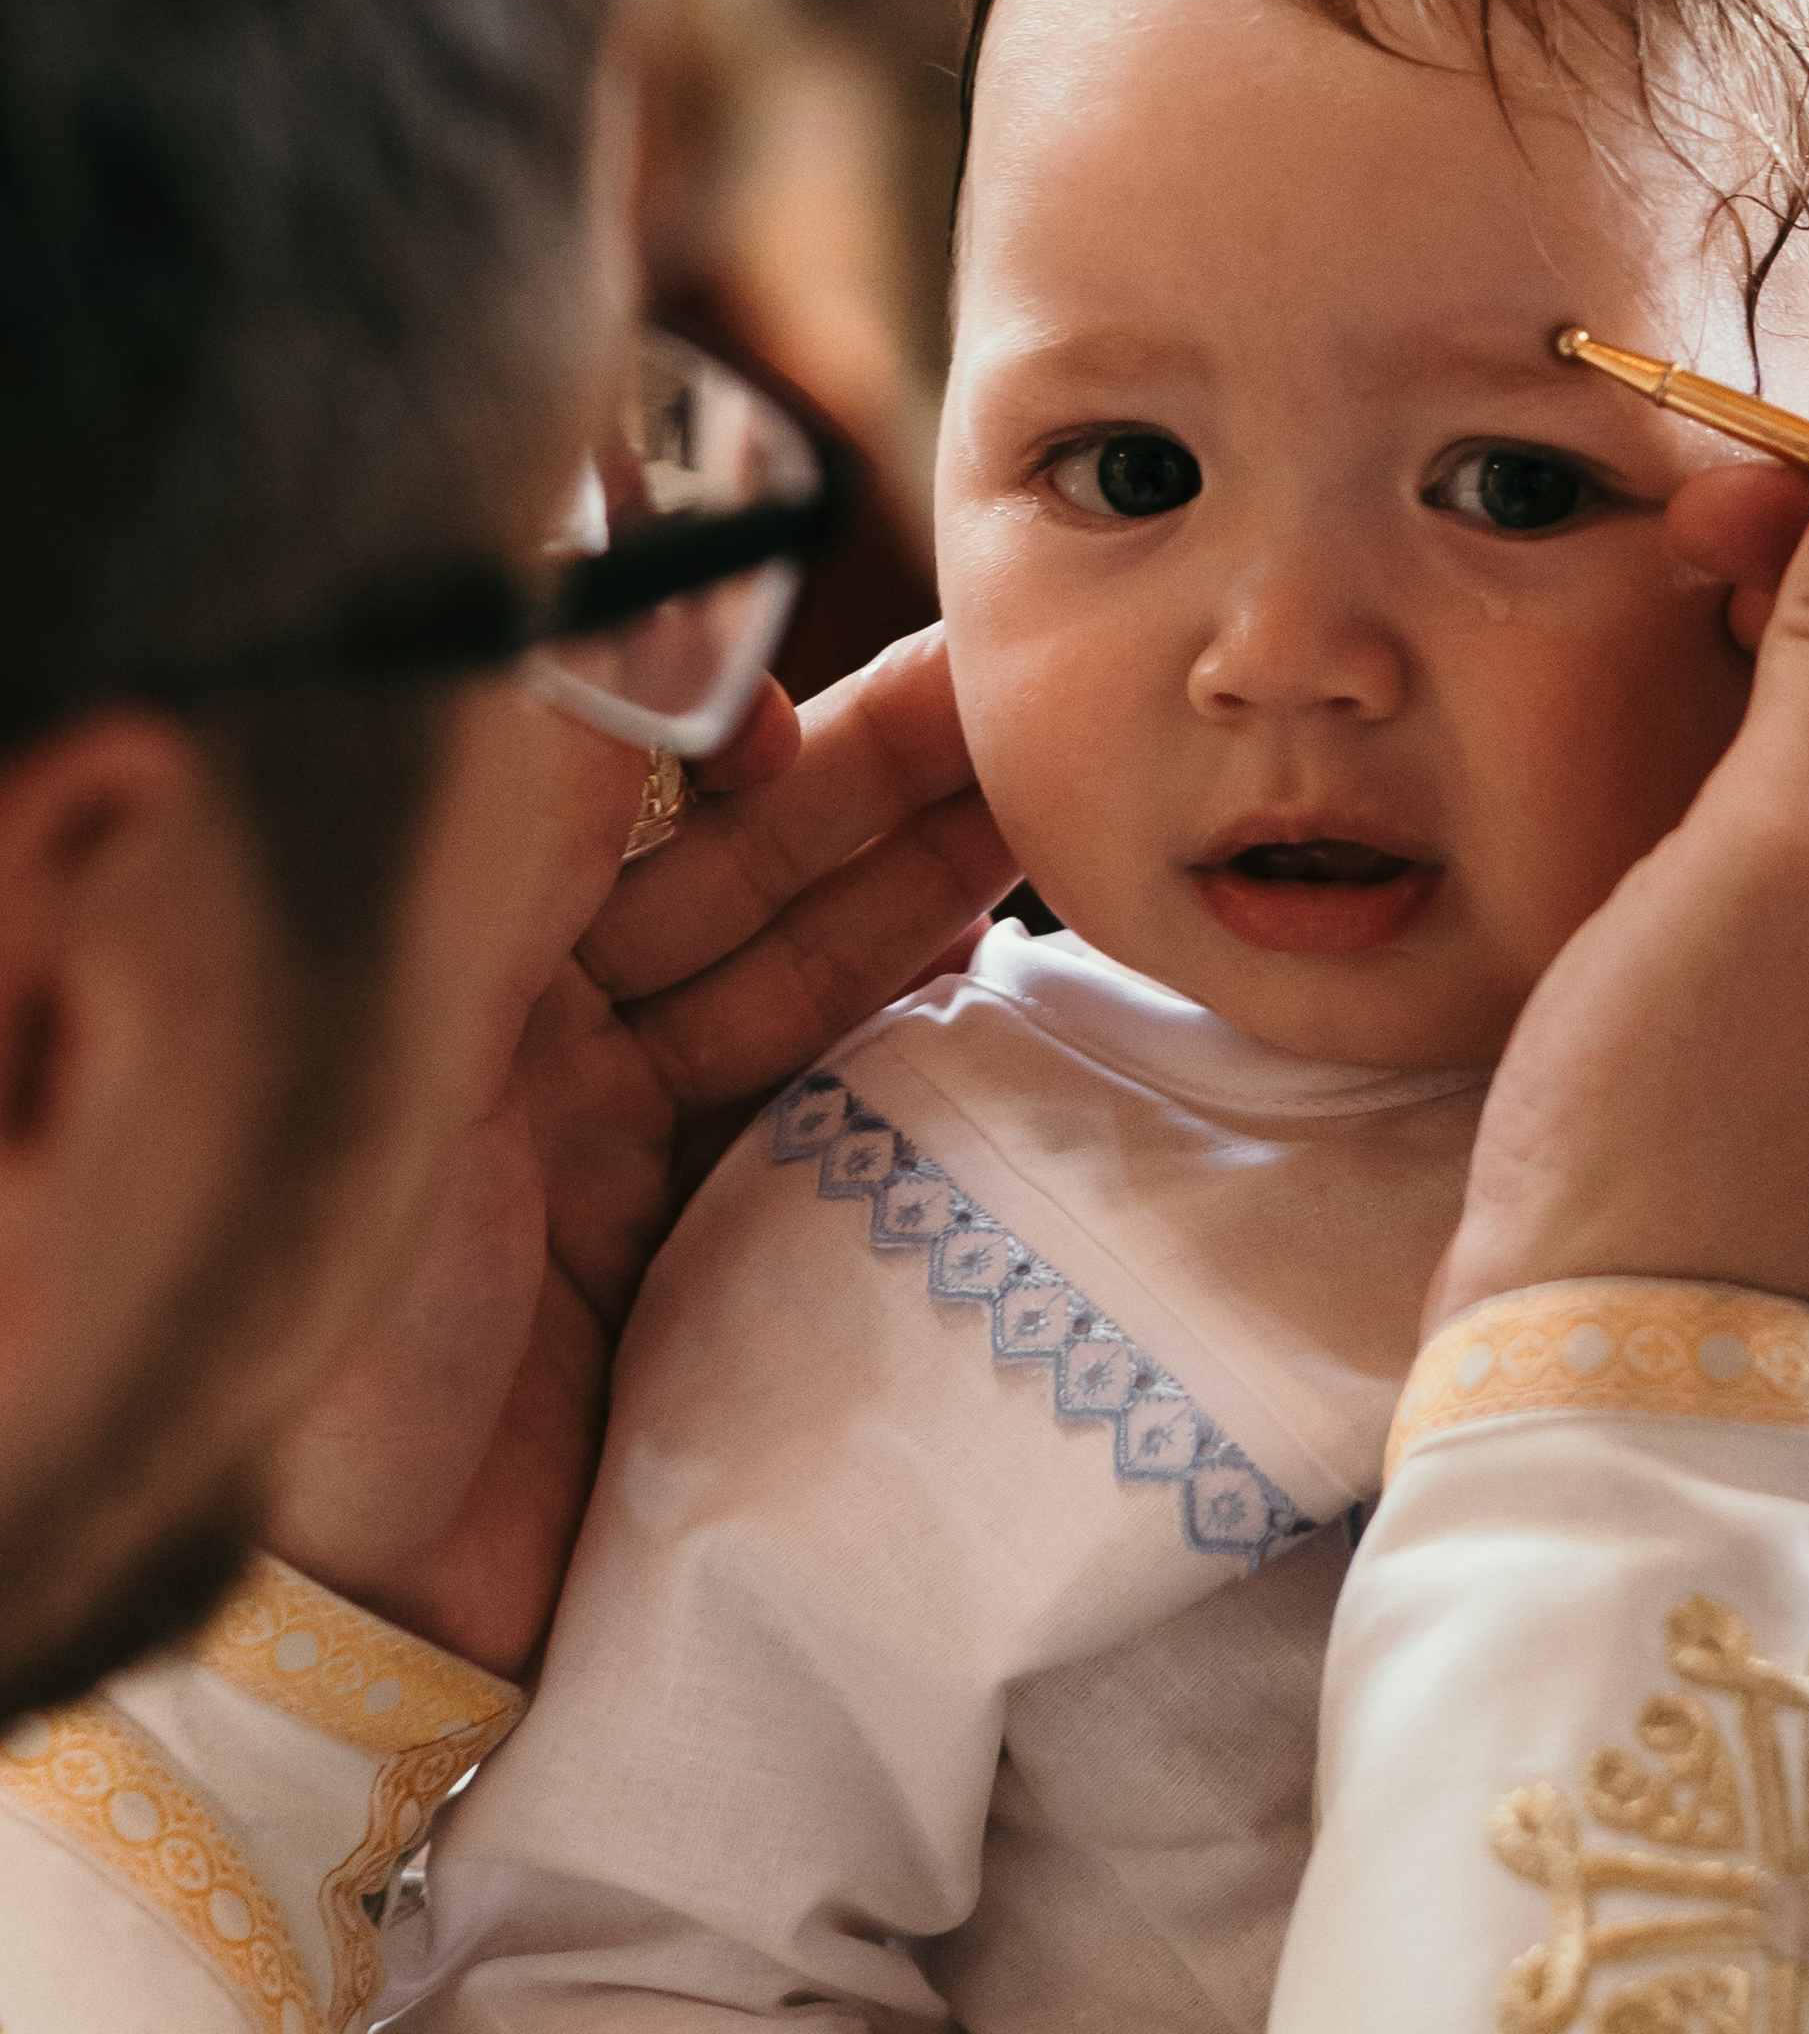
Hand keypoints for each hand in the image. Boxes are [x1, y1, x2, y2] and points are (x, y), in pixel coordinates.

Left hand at [266, 628, 1013, 1675]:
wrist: (374, 1604)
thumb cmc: (350, 1319)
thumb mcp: (414, 1044)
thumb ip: (522, 837)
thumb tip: (593, 618)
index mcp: (461, 970)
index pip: (625, 808)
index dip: (732, 740)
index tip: (818, 703)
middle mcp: (553, 1036)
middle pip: (747, 879)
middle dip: (883, 786)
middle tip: (1018, 706)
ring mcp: (641, 1140)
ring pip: (804, 976)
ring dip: (921, 887)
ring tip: (1042, 804)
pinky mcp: (715, 1238)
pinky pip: (831, 1103)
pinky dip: (909, 1028)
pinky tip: (988, 960)